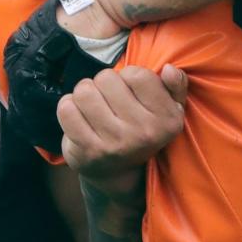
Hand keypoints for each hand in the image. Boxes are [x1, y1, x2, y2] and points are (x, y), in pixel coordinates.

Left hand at [59, 64, 187, 197]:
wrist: (117, 173)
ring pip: (83, 91)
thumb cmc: (142, 130)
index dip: (128, 76)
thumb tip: (168, 69)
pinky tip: (79, 115)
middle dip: (104, 83)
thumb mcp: (169, 109)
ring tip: (93, 105)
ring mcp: (112, 144)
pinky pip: (65, 109)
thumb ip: (175, 85)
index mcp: (166, 120)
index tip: (130, 90)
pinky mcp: (85, 150)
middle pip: (106, 78)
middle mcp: (142, 134)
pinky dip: (69, 106)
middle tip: (108, 98)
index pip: (137, 74)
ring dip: (85, 93)